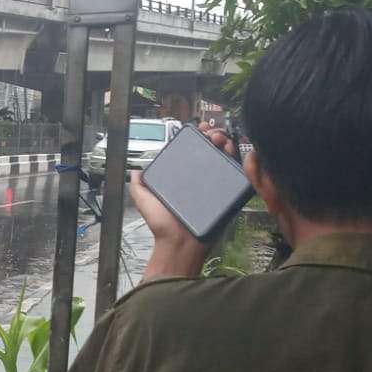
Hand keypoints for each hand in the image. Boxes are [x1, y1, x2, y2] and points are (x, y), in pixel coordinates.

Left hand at [129, 120, 235, 281]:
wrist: (178, 243)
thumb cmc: (162, 225)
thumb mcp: (145, 202)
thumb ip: (139, 186)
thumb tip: (134, 170)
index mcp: (182, 177)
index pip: (191, 151)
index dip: (196, 137)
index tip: (198, 129)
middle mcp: (199, 179)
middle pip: (210, 151)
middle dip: (214, 135)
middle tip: (212, 134)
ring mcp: (214, 186)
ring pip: (224, 158)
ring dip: (225, 143)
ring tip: (221, 139)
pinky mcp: (226, 194)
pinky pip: (235, 175)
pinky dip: (237, 161)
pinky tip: (231, 152)